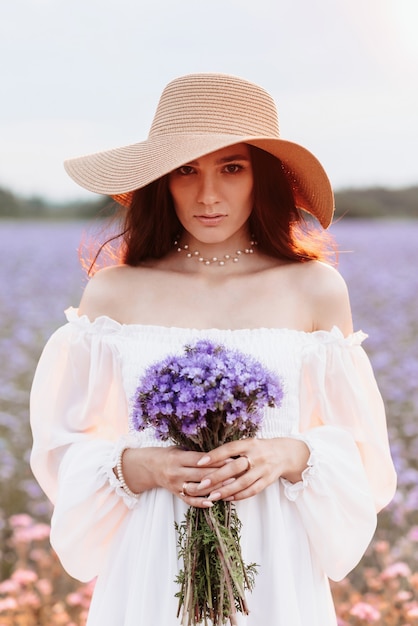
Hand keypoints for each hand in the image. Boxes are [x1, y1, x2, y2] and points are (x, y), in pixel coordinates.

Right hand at [121, 446, 221, 507]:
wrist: (149, 467)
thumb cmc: (168, 454)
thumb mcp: (179, 448)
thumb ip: (195, 452)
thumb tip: (219, 452)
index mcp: (177, 458)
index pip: (200, 460)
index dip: (216, 460)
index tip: (231, 459)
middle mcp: (175, 473)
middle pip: (200, 475)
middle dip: (219, 475)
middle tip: (236, 474)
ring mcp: (175, 485)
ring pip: (197, 489)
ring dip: (213, 489)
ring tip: (229, 487)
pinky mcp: (176, 494)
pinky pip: (189, 501)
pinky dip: (201, 503)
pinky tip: (212, 502)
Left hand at [182, 438, 309, 503]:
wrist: (285, 454)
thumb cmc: (259, 448)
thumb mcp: (248, 443)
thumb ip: (232, 451)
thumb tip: (208, 458)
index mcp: (249, 443)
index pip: (230, 448)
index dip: (215, 455)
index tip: (200, 462)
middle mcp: (256, 455)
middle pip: (235, 467)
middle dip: (217, 476)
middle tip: (202, 484)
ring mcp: (263, 469)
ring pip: (243, 482)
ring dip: (226, 490)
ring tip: (212, 496)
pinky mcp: (267, 480)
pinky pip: (252, 490)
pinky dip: (239, 496)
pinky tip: (227, 499)